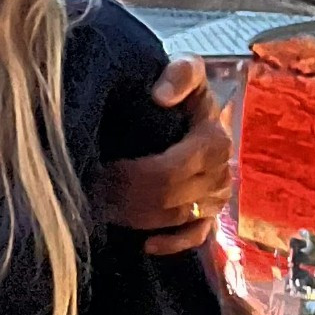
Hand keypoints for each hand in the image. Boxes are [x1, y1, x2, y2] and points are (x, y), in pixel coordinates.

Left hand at [101, 58, 230, 255]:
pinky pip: (197, 237)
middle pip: (170, 196)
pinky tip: (146, 243)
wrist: (185, 111)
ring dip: (139, 216)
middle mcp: (221, 172)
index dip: (135, 174)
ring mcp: (217, 197)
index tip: (104, 167)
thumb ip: (180, 74)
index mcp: (213, 139)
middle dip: (128, 195)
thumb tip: (161, 96)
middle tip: (93, 190)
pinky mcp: (210, 216)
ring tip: (104, 206)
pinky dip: (172, 243)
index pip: (173, 169)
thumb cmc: (178, 92)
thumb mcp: (184, 70)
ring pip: (177, 217)